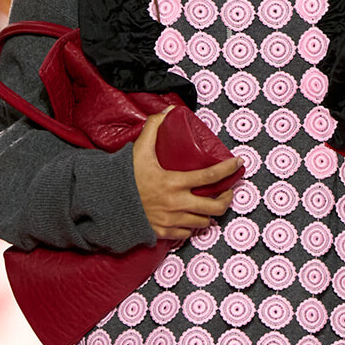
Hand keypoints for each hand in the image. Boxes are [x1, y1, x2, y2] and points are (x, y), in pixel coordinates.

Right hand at [132, 111, 241, 240]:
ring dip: (209, 214)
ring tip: (209, 205)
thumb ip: (154, 128)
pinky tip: (191, 218)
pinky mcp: (163, 232)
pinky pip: (187, 234)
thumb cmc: (124, 177)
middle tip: (226, 192)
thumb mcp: (139, 149)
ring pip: (203, 223)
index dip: (228, 169)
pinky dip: (192, 227)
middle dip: (226, 200)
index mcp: (174, 183)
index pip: (209, 177)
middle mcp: (176, 204)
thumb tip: (169, 110)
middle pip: (214, 207)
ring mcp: (171, 221)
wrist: (106, 202)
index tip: (238, 164)